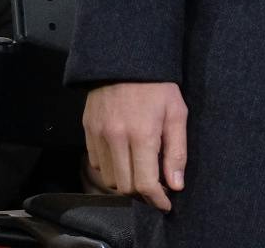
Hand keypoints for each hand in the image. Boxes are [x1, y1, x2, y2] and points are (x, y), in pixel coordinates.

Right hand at [83, 82, 187, 211]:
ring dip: (125, 180)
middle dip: (141, 192)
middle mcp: (117, 138)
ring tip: (140, 169)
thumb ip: (177, 150)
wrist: (126, 60)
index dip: (156, 199)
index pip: (144, 183)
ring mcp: (99, 135)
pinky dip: (111, 168)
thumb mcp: (177, 113)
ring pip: (109, 178)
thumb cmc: (158, 86)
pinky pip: (97, 163)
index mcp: (142, 134)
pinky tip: (124, 156)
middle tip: (155, 186)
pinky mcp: (87, 130)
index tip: (165, 204)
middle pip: (125, 186)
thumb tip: (175, 184)